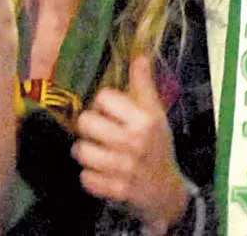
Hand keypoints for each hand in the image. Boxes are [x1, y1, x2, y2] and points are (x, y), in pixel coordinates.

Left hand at [74, 56, 188, 234]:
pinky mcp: (113, 190)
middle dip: (89, 126)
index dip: (103, 102)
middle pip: (86, 122)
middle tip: (98, 131)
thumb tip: (139, 56)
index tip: (110, 111)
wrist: (165, 190)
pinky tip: (101, 171)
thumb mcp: (156, 114)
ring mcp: (123, 167)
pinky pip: (84, 177)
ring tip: (96, 151)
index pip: (104, 97)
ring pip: (81, 150)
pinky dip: (89, 175)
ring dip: (85, 151)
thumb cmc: (158, 146)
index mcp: (145, 119)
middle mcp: (133, 142)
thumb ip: (144, 86)